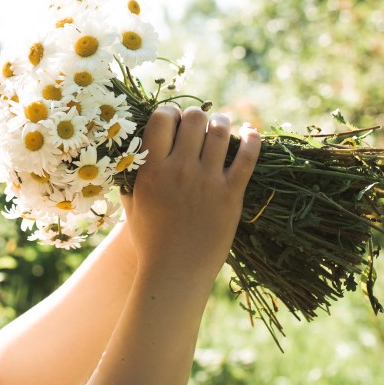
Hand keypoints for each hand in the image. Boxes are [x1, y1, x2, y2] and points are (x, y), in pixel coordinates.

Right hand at [121, 105, 260, 287]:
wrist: (175, 272)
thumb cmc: (150, 240)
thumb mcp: (132, 204)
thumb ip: (131, 174)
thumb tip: (131, 150)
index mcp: (152, 169)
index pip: (162, 118)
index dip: (169, 112)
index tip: (173, 119)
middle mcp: (180, 170)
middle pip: (193, 118)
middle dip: (197, 115)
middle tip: (199, 123)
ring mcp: (207, 182)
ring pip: (220, 132)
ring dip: (222, 123)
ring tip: (222, 126)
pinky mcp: (231, 195)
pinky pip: (247, 158)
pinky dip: (252, 139)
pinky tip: (251, 133)